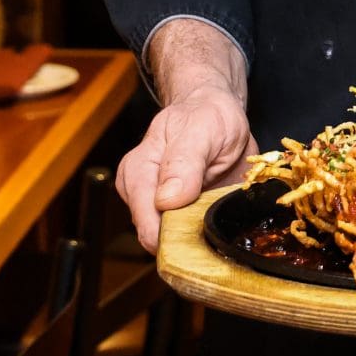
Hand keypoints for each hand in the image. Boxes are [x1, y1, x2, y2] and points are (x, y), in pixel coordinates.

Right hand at [116, 86, 254, 250]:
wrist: (217, 114)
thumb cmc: (207, 116)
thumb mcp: (202, 129)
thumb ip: (184, 162)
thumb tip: (166, 201)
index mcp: (138, 170)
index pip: (144, 217)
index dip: (172, 230)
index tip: (201, 226)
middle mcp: (141, 193)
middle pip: (158, 236)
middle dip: (188, 235)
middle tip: (216, 211)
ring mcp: (157, 207)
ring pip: (175, 241)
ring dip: (199, 233)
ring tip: (217, 205)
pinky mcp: (175, 217)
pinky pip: (189, 238)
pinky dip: (205, 231)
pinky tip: (215, 212)